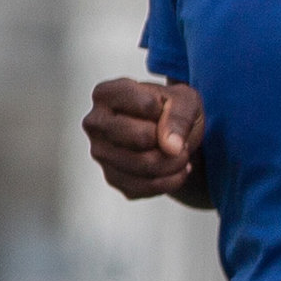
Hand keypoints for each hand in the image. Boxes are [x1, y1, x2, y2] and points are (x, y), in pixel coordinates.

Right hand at [83, 75, 204, 201]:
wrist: (171, 135)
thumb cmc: (172, 111)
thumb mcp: (185, 100)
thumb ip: (179, 116)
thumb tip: (170, 146)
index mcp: (107, 94)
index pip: (147, 105)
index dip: (170, 111)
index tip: (168, 111)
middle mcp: (96, 123)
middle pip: (142, 138)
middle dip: (173, 142)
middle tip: (181, 141)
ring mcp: (100, 152)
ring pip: (144, 166)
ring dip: (175, 164)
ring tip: (181, 155)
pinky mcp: (112, 177)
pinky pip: (145, 187)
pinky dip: (170, 181)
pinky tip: (175, 170)